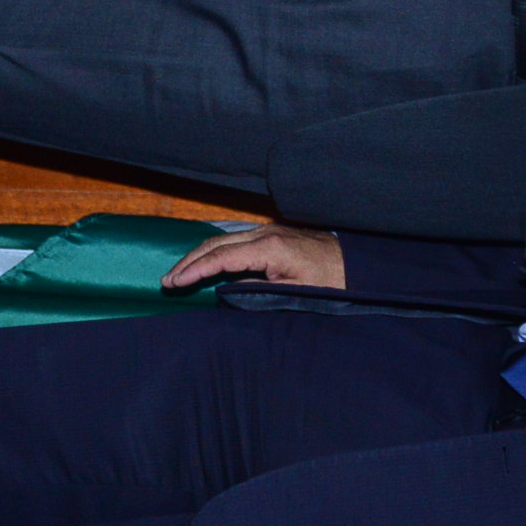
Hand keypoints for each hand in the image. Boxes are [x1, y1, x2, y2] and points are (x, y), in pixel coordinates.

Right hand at [159, 223, 345, 290]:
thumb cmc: (332, 283)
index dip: (194, 271)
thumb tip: (224, 291)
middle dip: (189, 261)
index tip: (173, 283)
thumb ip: (258, 291)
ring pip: (223, 238)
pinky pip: (235, 240)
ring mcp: (269, 231)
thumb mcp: (295, 293)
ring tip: (178, 273)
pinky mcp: (273, 235)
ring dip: (199, 256)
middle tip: (167, 280)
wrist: (358, 266)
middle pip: (216, 243)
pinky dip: (215, 251)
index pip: (221, 257)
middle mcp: (265, 233)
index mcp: (269, 247)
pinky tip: (205, 263)